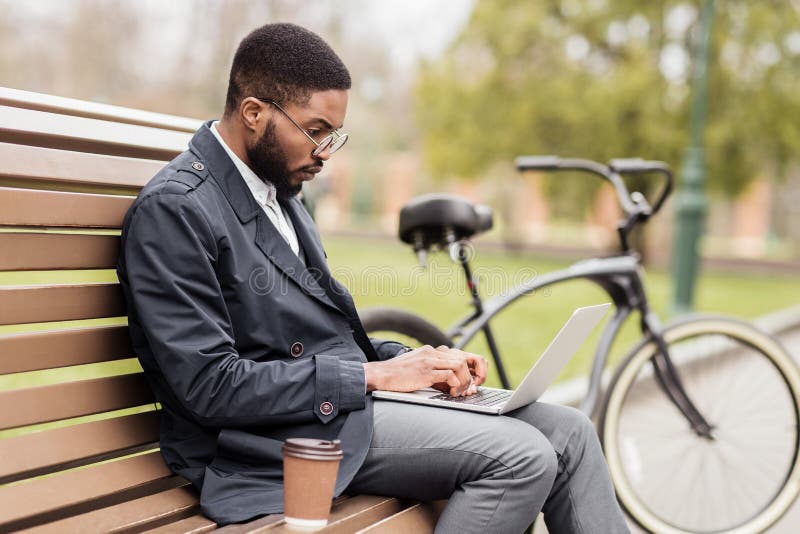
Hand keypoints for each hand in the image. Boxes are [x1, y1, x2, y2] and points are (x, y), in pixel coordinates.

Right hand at [363, 345, 488, 396]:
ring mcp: (429, 361)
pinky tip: (451, 393)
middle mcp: (433, 352)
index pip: (462, 354)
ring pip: (460, 365)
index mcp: (433, 351)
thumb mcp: (419, 369)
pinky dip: (455, 385)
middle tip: (472, 388)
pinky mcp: (425, 372)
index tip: (474, 381)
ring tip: (460, 392)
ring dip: (465, 381)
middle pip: (465, 358)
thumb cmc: (398, 376)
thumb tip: (455, 385)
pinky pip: (449, 375)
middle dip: (474, 375)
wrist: (379, 375)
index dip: (472, 368)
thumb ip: (436, 373)